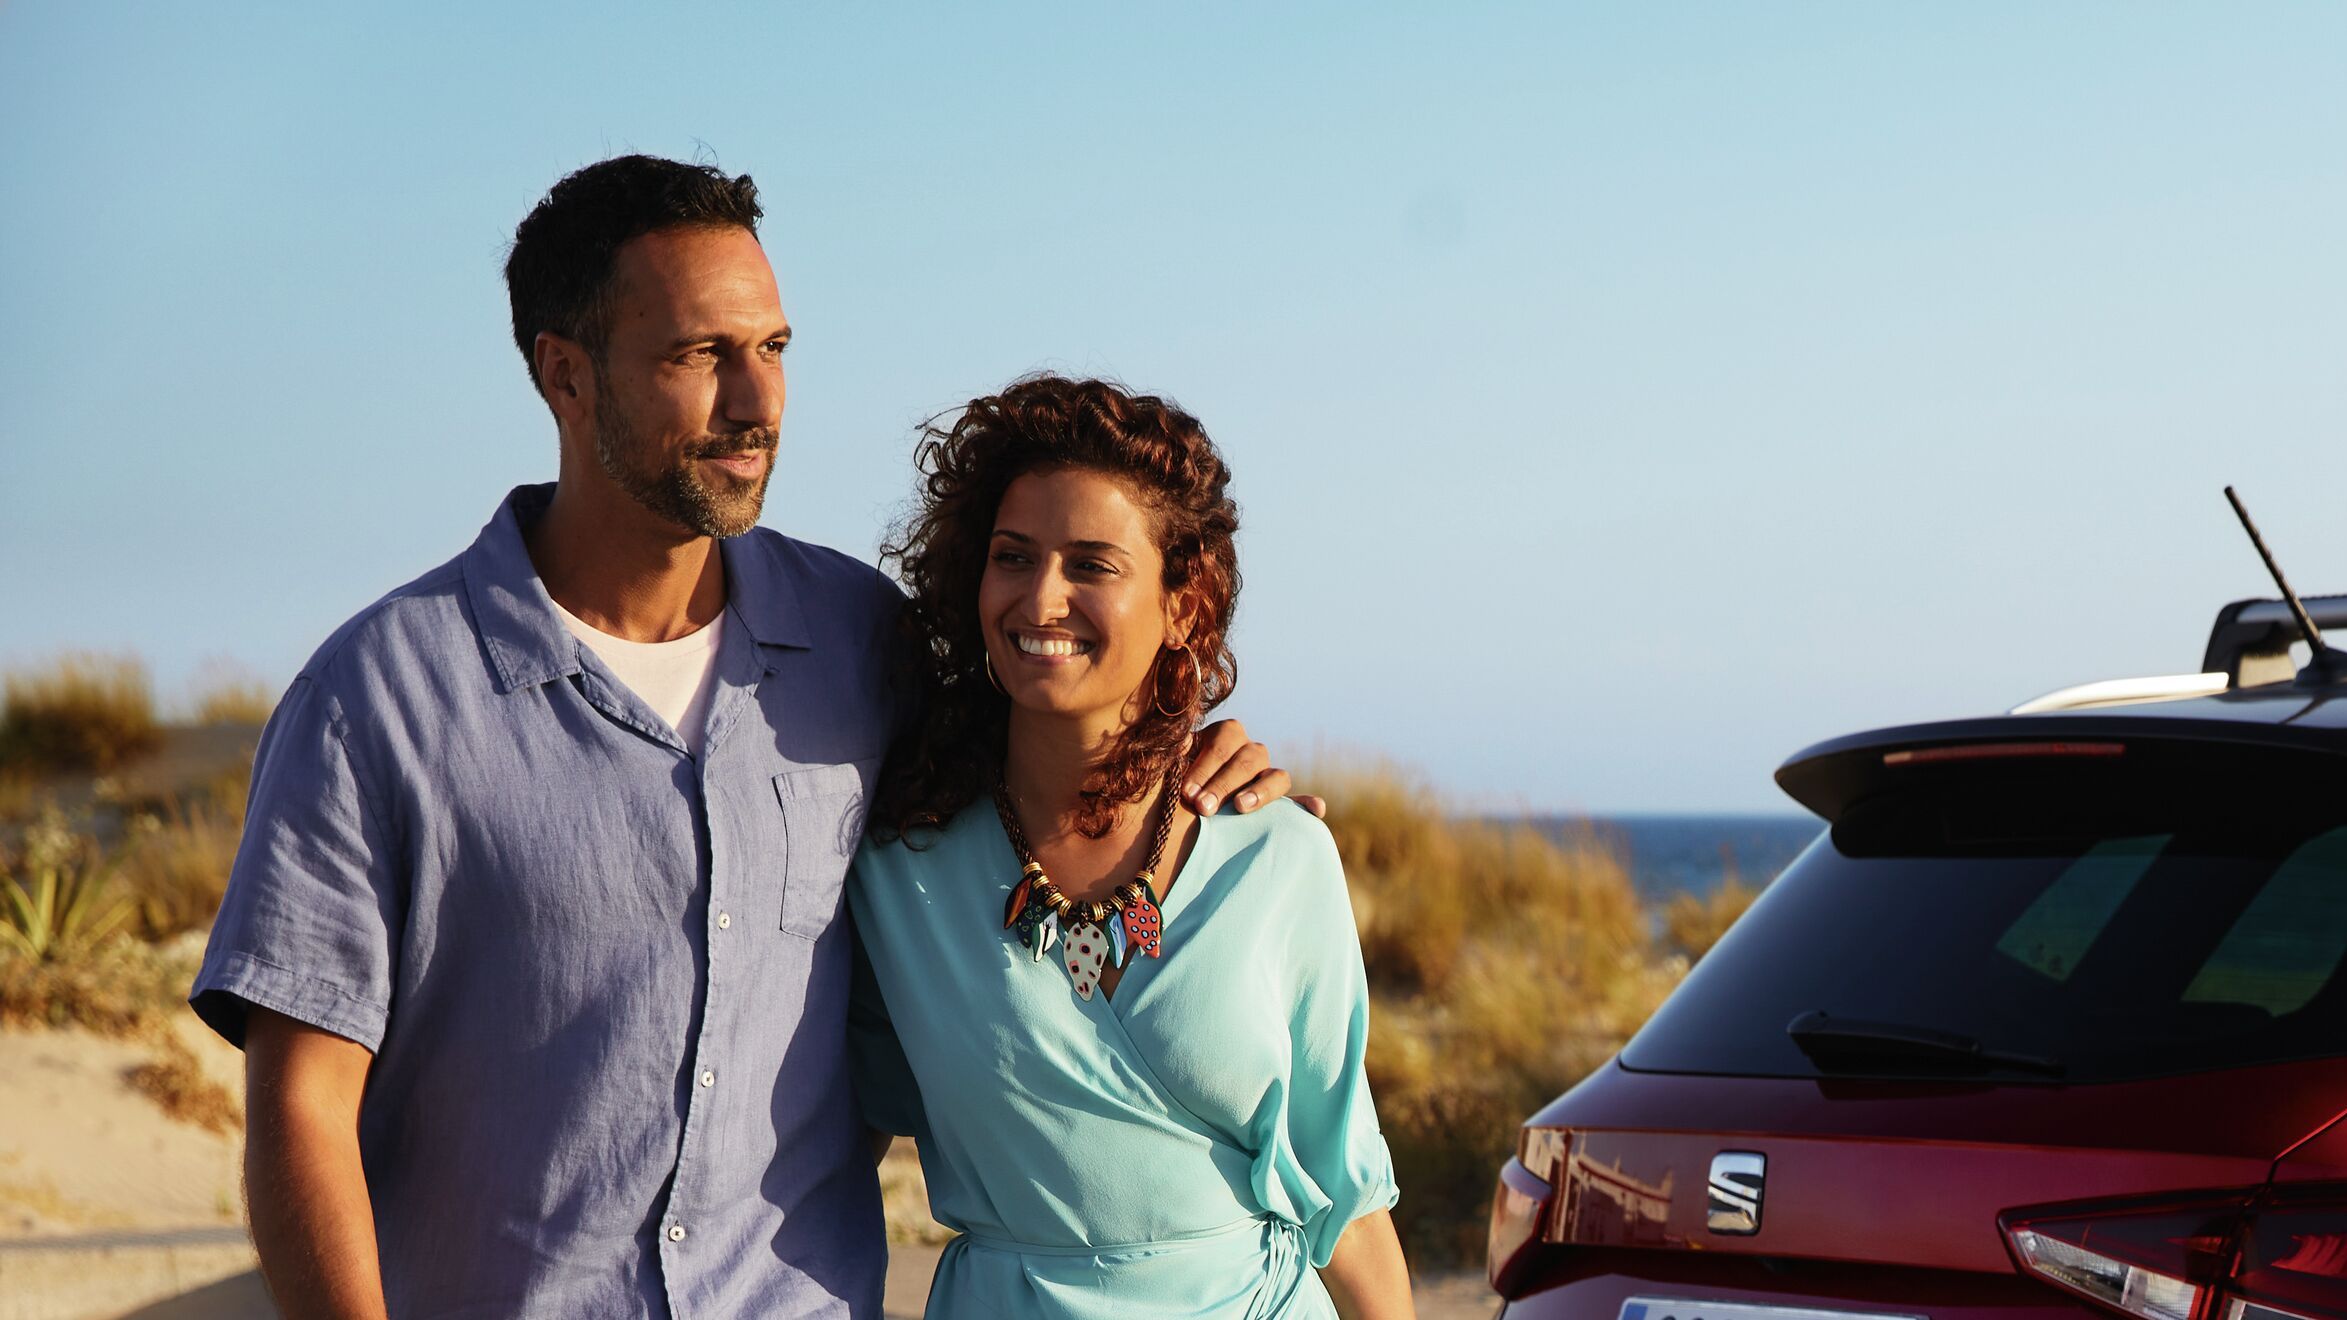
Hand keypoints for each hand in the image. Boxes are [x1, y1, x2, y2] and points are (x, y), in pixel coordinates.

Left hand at [1182, 720, 1323, 817]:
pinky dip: (1309, 805)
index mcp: (1223, 737)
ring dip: (1261, 792)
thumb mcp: (1167, 768)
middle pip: (1249, 759)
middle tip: (1202, 807)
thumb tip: (1182, 741)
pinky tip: (1316, 810)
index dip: (1207, 764)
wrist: (1173, 819)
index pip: (1224, 740)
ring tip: (1240, 808)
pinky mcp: (1280, 805)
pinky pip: (1300, 802)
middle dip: (1223, 783)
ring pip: (1277, 776)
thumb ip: (1174, 753)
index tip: (1187, 791)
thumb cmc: (1169, 788)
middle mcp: (1249, 753)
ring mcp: (1266, 778)